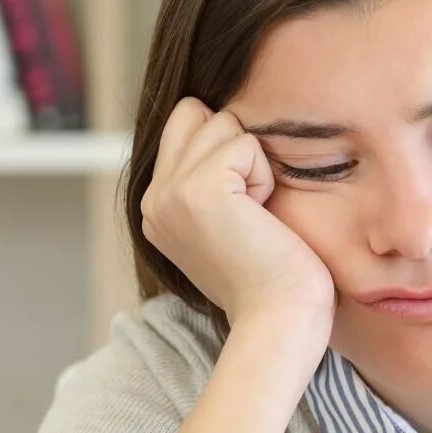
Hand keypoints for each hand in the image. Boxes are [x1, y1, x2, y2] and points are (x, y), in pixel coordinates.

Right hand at [139, 97, 335, 332]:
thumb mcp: (225, 225)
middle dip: (236, 147)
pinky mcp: (198, 189)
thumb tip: (222, 125)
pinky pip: (245, 144)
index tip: (242, 207)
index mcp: (155, 207)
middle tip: (249, 208)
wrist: (279, 319)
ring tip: (254, 215)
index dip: (225, 150)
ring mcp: (170, 192)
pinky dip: (264, 177)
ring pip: (222, 123)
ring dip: (253, 164)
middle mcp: (152, 198)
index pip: (184, 125)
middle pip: (197, 113)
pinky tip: (260, 217)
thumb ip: (208, 181)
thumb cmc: (270, 278)